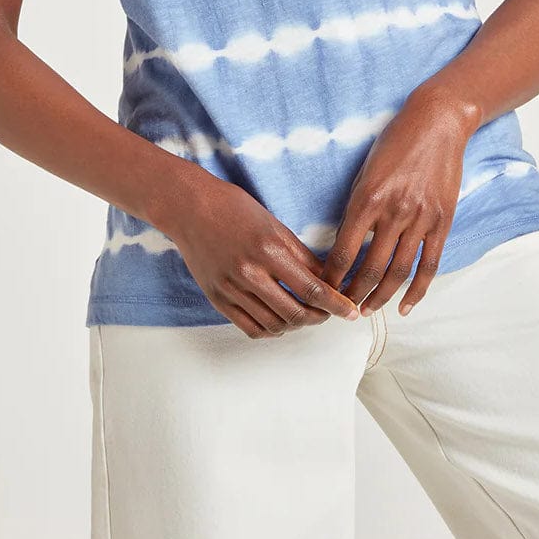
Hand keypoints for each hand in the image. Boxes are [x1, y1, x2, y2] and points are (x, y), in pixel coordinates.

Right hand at [169, 179, 361, 338]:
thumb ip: (301, 255)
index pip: (313, 289)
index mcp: (270, 250)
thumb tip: (327, 280)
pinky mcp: (217, 298)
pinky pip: (250, 328)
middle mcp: (250, 273)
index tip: (350, 312)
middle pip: (296, 313)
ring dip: (297, 325)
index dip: (336, 305)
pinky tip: (280, 321)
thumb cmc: (234, 208)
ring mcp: (231, 288)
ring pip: (275, 325)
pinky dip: (271, 330)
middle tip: (329, 314)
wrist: (189, 208)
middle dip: (320, 318)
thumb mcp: (274, 224)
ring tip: (305, 316)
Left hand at [320, 88, 474, 315]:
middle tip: (342, 310)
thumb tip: (344, 243)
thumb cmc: (395, 142)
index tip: (322, 291)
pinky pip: (429, 264)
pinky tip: (405, 307)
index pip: (343, 251)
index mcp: (368, 199)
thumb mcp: (365, 171)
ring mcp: (421, 219)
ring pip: (399, 272)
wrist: (437, 122)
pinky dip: (417, 291)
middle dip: (353, 294)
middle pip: (370, 268)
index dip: (331, 278)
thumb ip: (356, 207)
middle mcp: (394, 212)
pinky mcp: (442, 222)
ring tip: (368, 311)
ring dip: (381, 297)